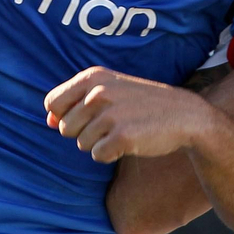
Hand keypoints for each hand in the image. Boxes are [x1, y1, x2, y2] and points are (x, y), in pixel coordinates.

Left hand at [45, 67, 220, 163]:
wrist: (184, 115)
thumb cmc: (142, 104)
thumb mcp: (109, 91)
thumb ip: (76, 103)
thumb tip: (49, 122)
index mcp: (92, 77)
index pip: (51, 103)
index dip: (64, 116)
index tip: (88, 116)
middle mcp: (98, 93)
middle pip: (65, 128)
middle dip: (84, 132)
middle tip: (113, 123)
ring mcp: (110, 115)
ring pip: (81, 144)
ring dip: (100, 143)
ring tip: (124, 130)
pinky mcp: (121, 137)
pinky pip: (98, 156)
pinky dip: (111, 154)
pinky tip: (130, 142)